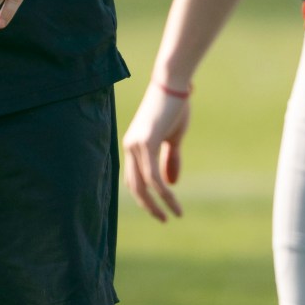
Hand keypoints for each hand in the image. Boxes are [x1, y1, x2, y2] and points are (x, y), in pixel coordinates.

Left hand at [122, 83, 191, 220]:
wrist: (174, 84)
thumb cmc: (174, 106)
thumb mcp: (173, 138)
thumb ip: (170, 160)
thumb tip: (170, 185)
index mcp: (133, 146)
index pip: (133, 179)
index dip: (144, 197)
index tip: (158, 210)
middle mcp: (130, 147)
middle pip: (134, 186)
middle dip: (148, 206)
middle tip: (163, 220)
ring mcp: (136, 145)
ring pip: (144, 185)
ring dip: (158, 203)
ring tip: (172, 215)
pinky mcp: (147, 143)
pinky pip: (153, 176)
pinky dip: (163, 192)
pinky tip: (172, 200)